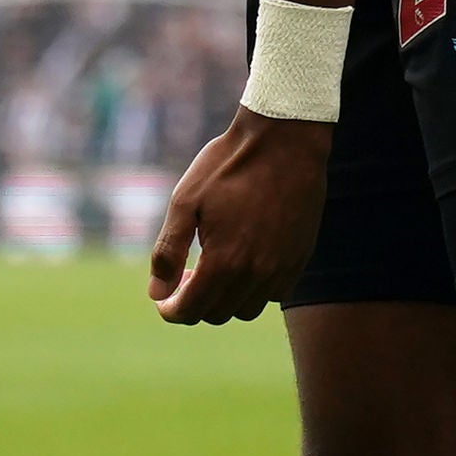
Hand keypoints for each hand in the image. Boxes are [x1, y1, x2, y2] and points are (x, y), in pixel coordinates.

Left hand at [149, 108, 331, 323]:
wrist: (284, 141)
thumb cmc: (228, 166)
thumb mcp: (185, 202)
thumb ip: (168, 252)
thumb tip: (155, 293)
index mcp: (224, 262)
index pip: (191, 310)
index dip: (171, 311)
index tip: (163, 300)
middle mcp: (256, 273)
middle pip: (217, 314)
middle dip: (195, 303)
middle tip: (186, 275)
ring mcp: (282, 268)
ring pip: (246, 309)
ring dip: (225, 299)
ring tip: (213, 268)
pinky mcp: (300, 258)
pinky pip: (273, 294)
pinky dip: (253, 289)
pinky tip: (242, 261)